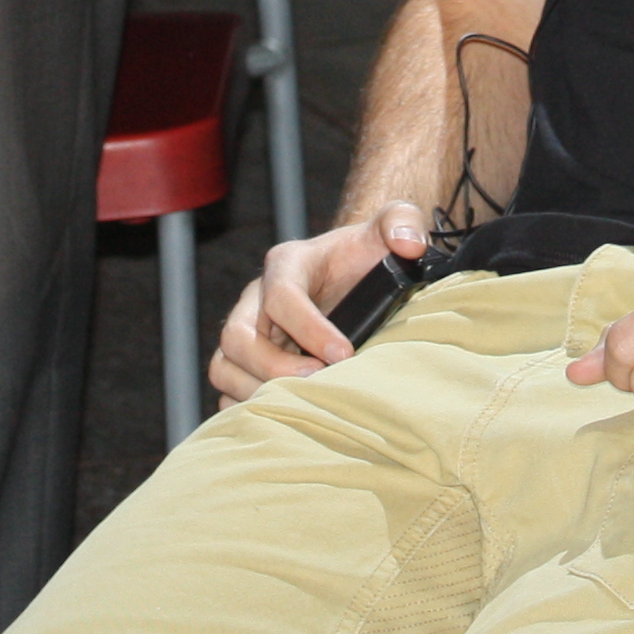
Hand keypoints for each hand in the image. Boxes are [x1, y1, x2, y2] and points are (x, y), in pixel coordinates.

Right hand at [212, 201, 432, 401]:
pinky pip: (227, 388)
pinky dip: (246, 406)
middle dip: (274, 366)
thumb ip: (403, 221)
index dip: (308, 328)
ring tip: (302, 401)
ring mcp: (247, 331)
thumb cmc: (368, 254)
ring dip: (256, 390)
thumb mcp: (391, 225)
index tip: (344, 353)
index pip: (280, 296)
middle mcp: (256, 297)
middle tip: (318, 382)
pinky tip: (286, 412)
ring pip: (223, 365)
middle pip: (237, 336)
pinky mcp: (245, 360)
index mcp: (288, 263)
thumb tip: (410, 245)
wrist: (353, 273)